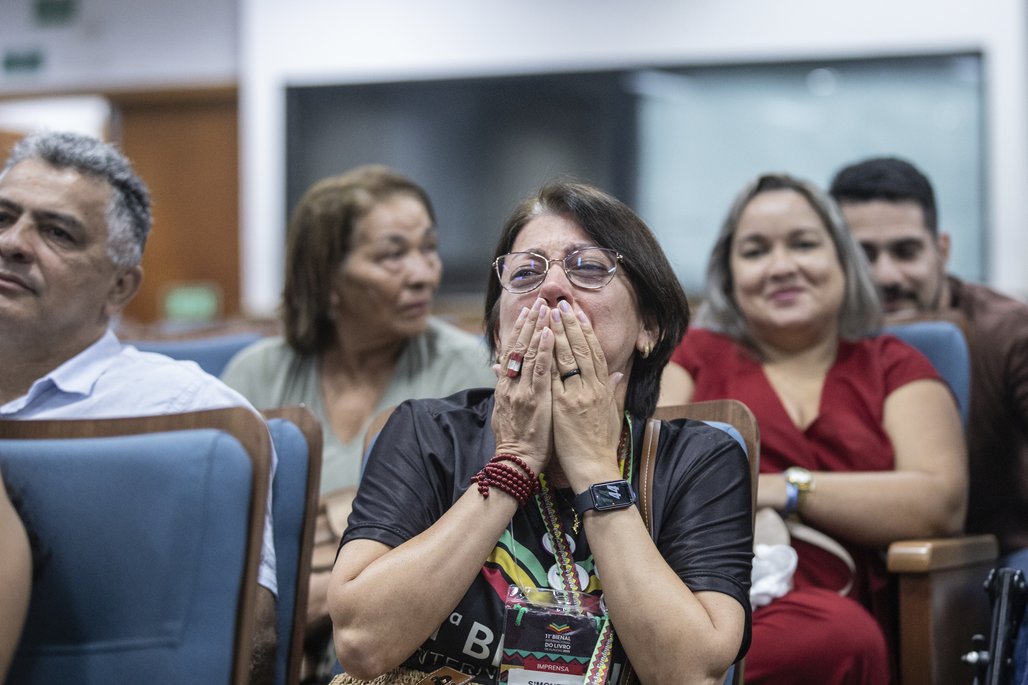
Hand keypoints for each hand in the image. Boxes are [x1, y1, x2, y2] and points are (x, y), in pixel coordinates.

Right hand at [491, 298, 555, 474]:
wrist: (515, 462)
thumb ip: (503, 387)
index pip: (512, 352)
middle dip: (529, 323)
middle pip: (519, 347)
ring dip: (538, 329)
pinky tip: (549, 334)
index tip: (527, 312)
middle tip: (538, 301)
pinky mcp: (535, 399)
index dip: (520, 330)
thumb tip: (498, 369)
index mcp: (505, 387)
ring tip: (545, 308)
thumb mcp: (503, 409)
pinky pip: (540, 370)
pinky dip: (544, 350)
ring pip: (529, 353)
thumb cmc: (514, 439)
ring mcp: (522, 391)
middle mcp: (511, 385)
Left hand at [549, 300, 624, 490]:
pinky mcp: (564, 406)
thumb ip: (612, 392)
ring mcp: (578, 396)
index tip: (578, 313)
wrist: (594, 469)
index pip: (595, 352)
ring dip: (559, 333)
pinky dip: (547, 358)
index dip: (586, 331)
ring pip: (569, 357)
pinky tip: (540, 342)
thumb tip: (617, 376)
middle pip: (582, 349)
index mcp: (604, 389)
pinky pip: (554, 376)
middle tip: (561, 304)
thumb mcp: (611, 414)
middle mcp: (593, 388)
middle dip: (571, 325)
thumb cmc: (601, 445)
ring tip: (550, 314)